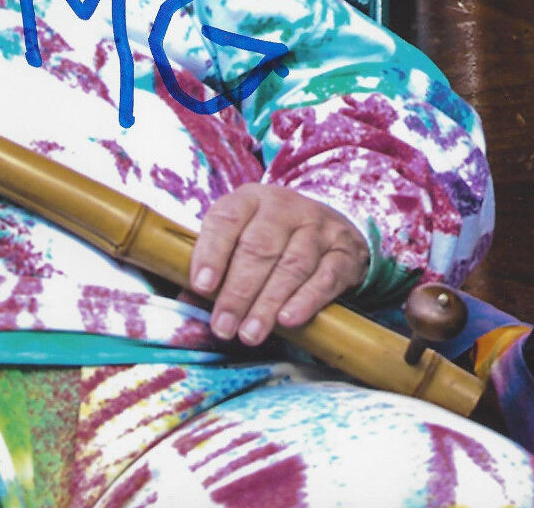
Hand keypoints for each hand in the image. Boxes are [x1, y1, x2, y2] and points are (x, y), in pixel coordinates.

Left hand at [189, 183, 368, 346]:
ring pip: (292, 265)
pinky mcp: (344, 252)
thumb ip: (218, 264)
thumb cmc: (273, 236)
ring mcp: (318, 227)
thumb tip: (188, 302)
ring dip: (268, 303)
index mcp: (251, 198)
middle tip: (223, 326)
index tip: (202, 286)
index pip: (227, 219)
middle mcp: (285, 207)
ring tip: (250, 334)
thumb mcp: (243, 236)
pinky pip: (325, 277)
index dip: (212, 252)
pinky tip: (288, 320)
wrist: (332, 226)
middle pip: (259, 248)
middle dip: (238, 291)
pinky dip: (306, 300)